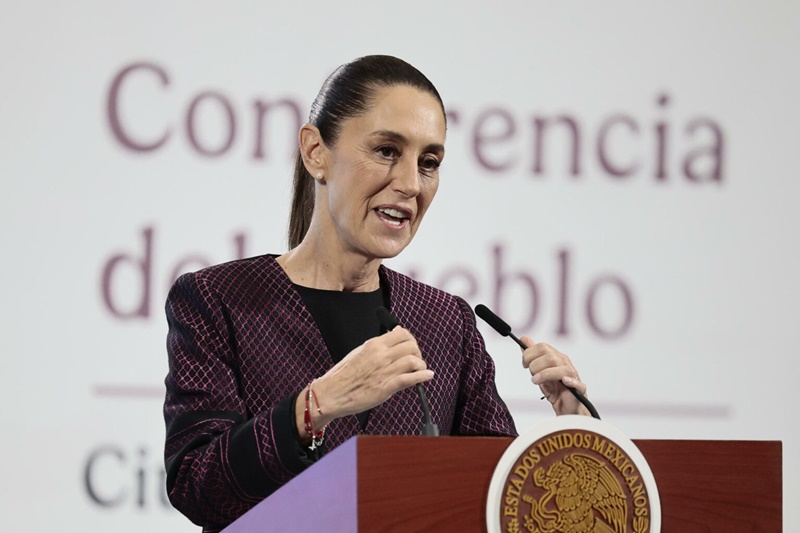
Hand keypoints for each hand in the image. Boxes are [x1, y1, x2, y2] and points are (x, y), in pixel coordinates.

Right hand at [303, 327, 433, 429]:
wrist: (330, 394)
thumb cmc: (343, 376)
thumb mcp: (359, 352)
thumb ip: (377, 346)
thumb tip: (394, 335)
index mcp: (373, 344)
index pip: (402, 333)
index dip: (411, 339)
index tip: (411, 346)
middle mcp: (380, 355)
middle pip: (411, 346)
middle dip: (418, 352)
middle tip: (416, 360)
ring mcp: (384, 371)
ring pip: (414, 360)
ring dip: (421, 365)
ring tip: (419, 370)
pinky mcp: (386, 388)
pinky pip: (411, 379)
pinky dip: (423, 376)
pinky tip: (427, 376)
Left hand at [520, 336, 589, 415]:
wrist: (567, 409)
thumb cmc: (554, 390)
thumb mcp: (538, 372)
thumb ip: (531, 356)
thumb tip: (524, 338)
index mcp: (556, 357)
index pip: (542, 346)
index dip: (529, 354)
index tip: (524, 364)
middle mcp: (565, 363)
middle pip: (549, 355)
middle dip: (534, 365)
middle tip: (532, 376)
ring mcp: (573, 375)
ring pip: (560, 367)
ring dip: (544, 374)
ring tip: (536, 382)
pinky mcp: (580, 389)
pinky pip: (577, 382)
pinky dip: (570, 381)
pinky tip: (564, 381)